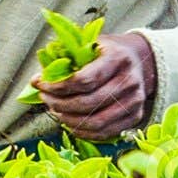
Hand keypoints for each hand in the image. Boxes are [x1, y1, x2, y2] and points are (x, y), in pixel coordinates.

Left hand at [36, 32, 156, 139]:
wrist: (141, 60)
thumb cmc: (108, 52)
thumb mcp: (90, 44)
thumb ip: (65, 58)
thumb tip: (36, 80)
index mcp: (118, 58)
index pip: (85, 79)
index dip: (59, 86)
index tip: (41, 84)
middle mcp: (130, 80)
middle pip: (88, 103)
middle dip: (59, 103)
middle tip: (44, 98)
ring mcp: (134, 101)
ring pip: (95, 122)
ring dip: (68, 120)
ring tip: (55, 111)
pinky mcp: (135, 117)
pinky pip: (104, 133)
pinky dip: (82, 131)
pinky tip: (69, 122)